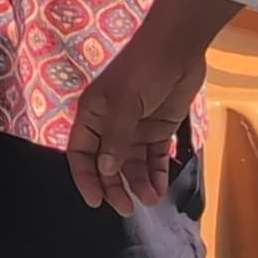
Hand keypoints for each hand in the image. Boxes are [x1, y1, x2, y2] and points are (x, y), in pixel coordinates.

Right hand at [67, 16, 209, 214]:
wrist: (177, 48)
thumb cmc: (143, 71)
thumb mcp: (125, 103)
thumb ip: (116, 138)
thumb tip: (104, 170)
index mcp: (92, 115)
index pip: (80, 153)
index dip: (85, 177)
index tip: (96, 202)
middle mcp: (111, 125)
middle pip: (107, 164)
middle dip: (115, 186)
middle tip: (127, 209)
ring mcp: (136, 128)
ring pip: (132, 164)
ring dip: (138, 183)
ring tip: (150, 200)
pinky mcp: (159, 129)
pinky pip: (155, 158)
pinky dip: (157, 174)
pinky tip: (160, 188)